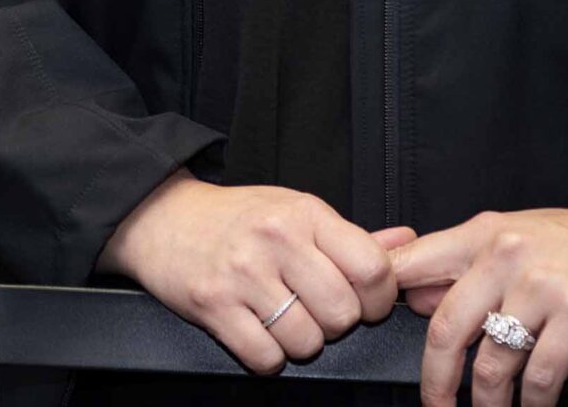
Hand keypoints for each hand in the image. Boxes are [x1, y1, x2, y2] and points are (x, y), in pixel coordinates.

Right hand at [97, 169, 417, 374]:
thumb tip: (406, 243)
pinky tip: (257, 331)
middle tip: (315, 310)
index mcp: (305, 214)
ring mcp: (243, 273)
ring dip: (300, 343)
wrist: (161, 217)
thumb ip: (351, 236)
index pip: (373, 269)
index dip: (377, 299)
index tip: (363, 301)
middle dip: (336, 324)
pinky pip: (265, 357)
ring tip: (282, 318)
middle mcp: (276, 239)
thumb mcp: (295, 211)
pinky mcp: (213, 305)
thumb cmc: (236, 218)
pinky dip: (267, 356)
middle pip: (343, 314)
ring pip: (307, 342)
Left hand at [386, 208, 567, 406]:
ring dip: (488, 404)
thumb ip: (459, 266)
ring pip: (493, 361)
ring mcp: (540, 285)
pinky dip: (534, 404)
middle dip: (435, 381)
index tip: (367, 333)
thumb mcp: (511, 238)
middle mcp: (503, 255)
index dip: (381, 302)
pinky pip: (541, 374)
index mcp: (479, 234)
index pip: (411, 265)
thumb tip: (411, 300)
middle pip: (446, 328)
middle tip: (434, 406)